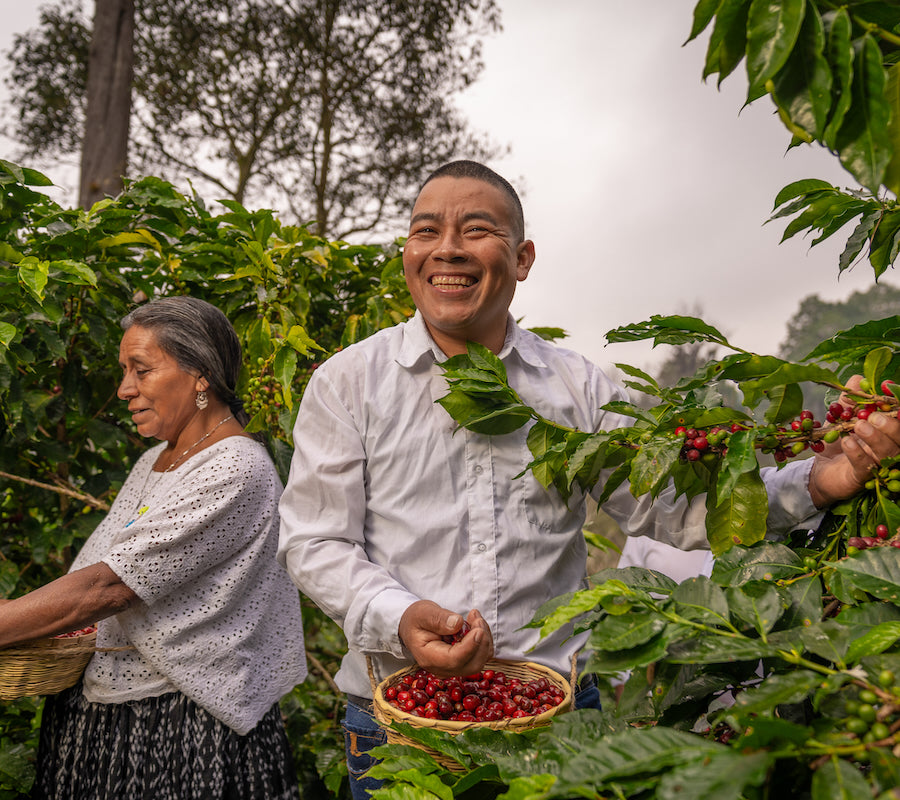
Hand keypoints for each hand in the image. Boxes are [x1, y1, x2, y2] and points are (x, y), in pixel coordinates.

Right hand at [398, 600, 492, 676]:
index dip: (470, 646)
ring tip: (474, 617)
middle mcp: (443, 668)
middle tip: (476, 618)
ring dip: (484, 638)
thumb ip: (438, 619)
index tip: (478, 629)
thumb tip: (458, 624)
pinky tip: (475, 624)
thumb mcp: (422, 613)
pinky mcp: (463, 662)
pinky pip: (481, 655)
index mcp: (429, 658)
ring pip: (480, 660)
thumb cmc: (417, 619)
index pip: (455, 660)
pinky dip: (483, 639)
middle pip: (472, 664)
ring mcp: (454, 668)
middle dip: (481, 641)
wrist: (414, 627)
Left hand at [809, 378, 899, 506]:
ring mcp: (878, 465)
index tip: (885, 387)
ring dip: (875, 438)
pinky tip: (847, 442)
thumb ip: (849, 399)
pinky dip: (857, 453)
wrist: (820, 470)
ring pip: (888, 453)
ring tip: (859, 426)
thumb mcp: (840, 417)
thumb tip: (858, 379)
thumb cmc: (837, 441)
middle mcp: (889, 448)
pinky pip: (865, 467)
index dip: (896, 403)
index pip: (899, 416)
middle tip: (873, 416)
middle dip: (891, 425)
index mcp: (888, 431)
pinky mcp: (862, 478)